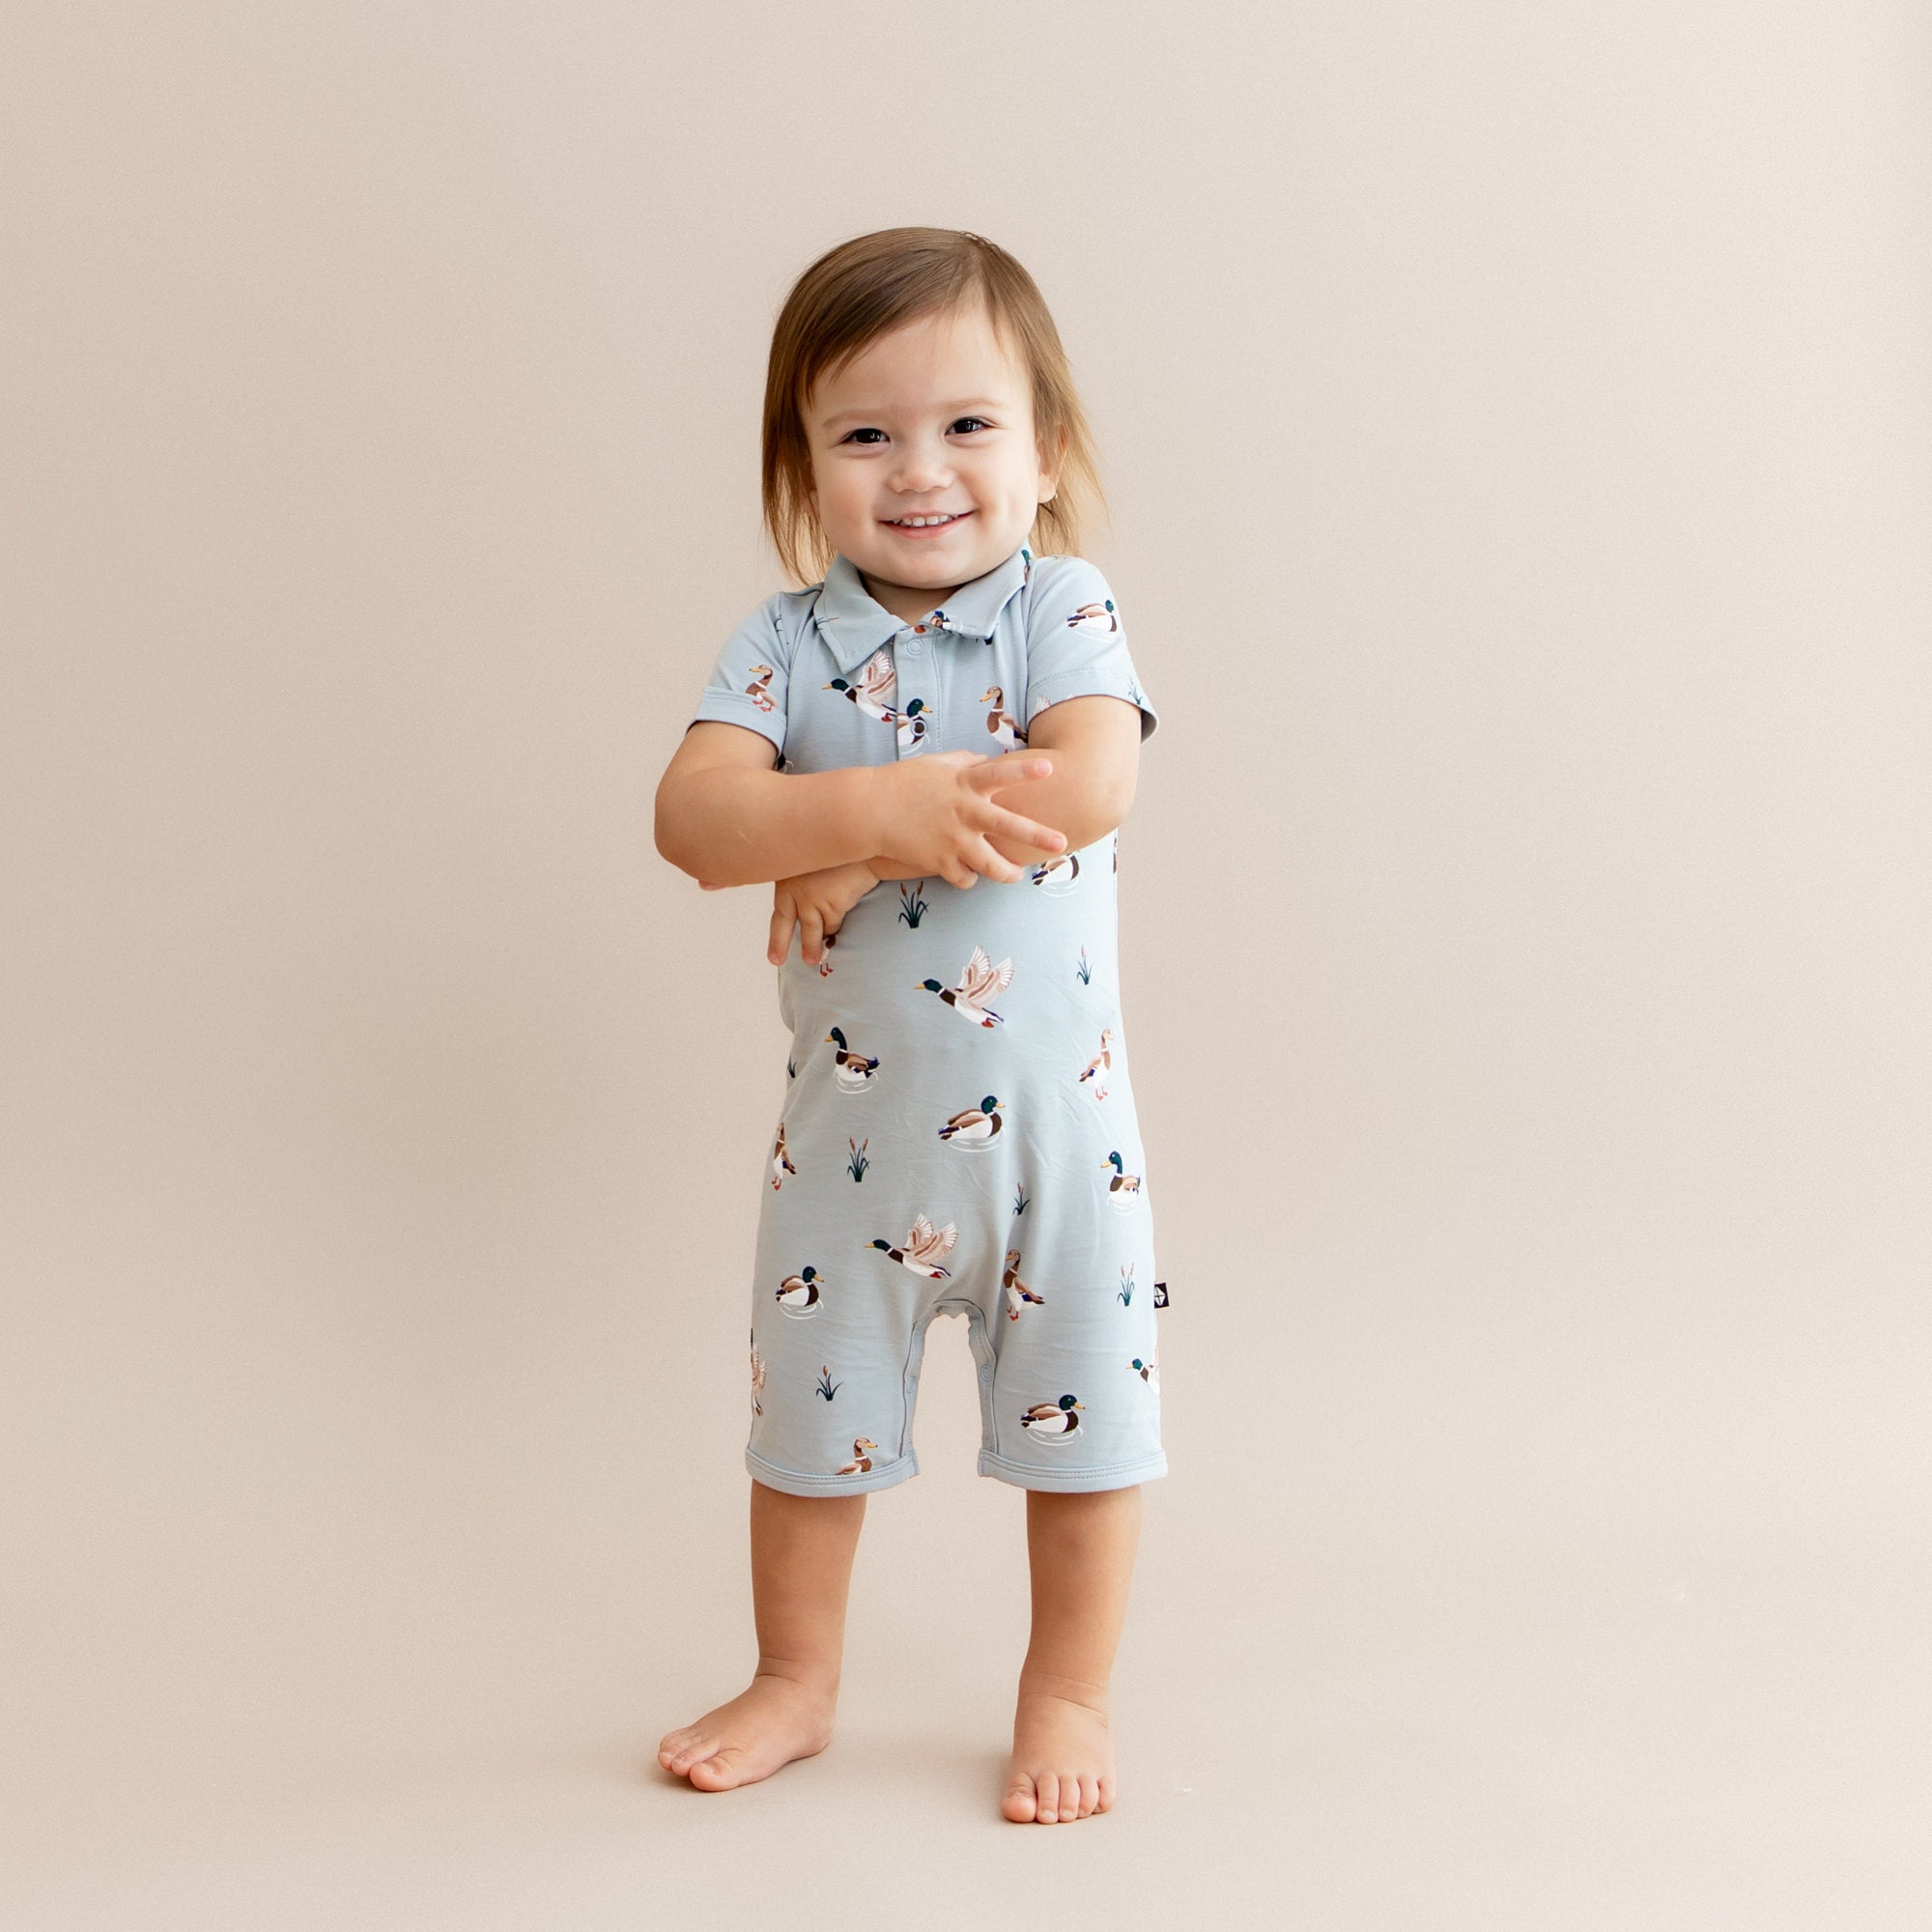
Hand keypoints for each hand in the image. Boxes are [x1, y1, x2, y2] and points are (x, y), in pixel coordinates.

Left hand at [768, 859, 883, 966]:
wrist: (862, 843)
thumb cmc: (839, 850)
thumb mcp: (811, 858)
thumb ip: (802, 878)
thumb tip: (789, 898)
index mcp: (787, 878)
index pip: (776, 908)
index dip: (774, 932)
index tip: (772, 953)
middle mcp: (795, 891)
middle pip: (784, 925)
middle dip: (780, 944)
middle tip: (777, 960)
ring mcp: (812, 900)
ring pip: (813, 931)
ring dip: (813, 947)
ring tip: (813, 960)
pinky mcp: (832, 906)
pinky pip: (833, 925)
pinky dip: (834, 929)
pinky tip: (835, 934)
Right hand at [875, 750, 1065, 889]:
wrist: (869, 810)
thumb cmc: (904, 782)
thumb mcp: (936, 764)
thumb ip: (965, 762)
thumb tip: (986, 760)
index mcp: (964, 783)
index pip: (999, 773)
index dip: (1025, 772)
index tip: (1050, 769)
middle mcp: (963, 812)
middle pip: (1008, 826)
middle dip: (1037, 835)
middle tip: (1062, 843)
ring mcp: (952, 840)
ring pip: (991, 865)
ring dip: (1007, 873)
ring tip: (1016, 875)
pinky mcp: (939, 862)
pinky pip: (965, 879)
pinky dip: (968, 878)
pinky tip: (968, 874)